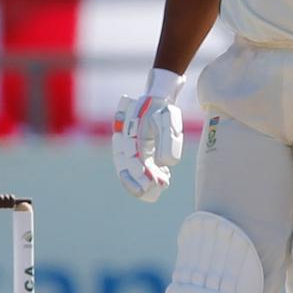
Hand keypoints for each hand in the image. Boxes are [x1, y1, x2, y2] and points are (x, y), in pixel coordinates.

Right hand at [112, 69, 184, 202]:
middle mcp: (125, 141)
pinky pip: (137, 167)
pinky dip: (146, 176)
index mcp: (129, 132)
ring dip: (139, 183)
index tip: (152, 184)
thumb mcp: (168, 119)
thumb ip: (167, 140)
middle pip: (124, 167)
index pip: (132, 158)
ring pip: (128, 170)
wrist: (158, 98)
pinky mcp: (137, 150)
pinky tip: (163, 180)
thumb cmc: (162, 108)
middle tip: (149, 195)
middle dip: (135, 183)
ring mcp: (129, 146)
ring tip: (154, 194)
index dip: (140, 173)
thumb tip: (163, 165)